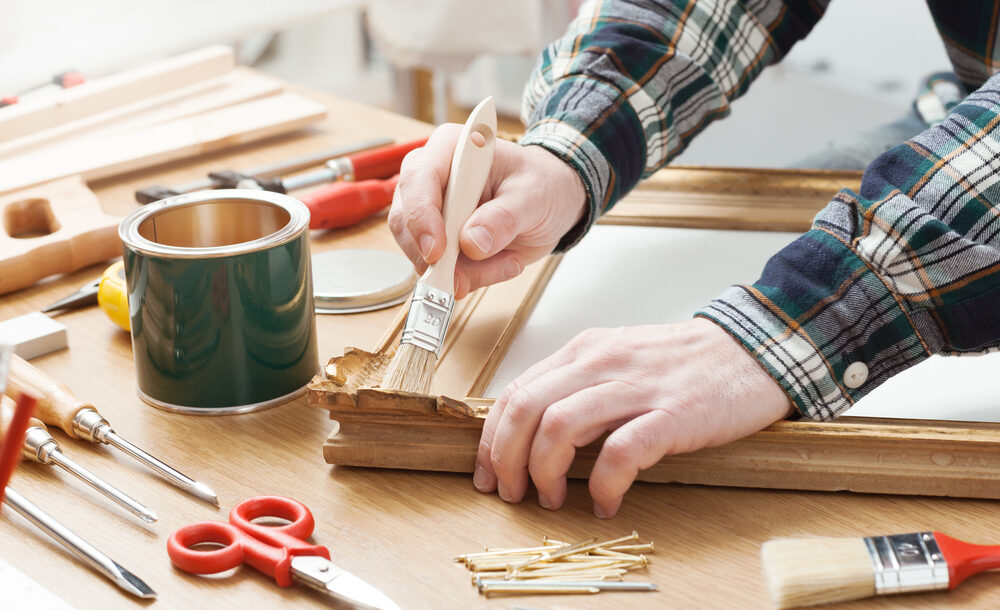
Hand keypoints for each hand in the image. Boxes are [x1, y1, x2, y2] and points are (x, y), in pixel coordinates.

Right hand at [388, 124, 585, 298]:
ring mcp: (431, 211)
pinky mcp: (438, 240)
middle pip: (407, 221)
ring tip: (507, 261)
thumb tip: (472, 242)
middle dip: (439, 258)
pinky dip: (470, 277)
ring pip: (420, 252)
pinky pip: (439, 269)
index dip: (422, 218)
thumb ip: (504, 217)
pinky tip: (501, 264)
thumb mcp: (534, 196)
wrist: (552, 201)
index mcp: (451, 149)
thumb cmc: (542, 184)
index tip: (438, 252)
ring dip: (461, 272)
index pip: (419, 180)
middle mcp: (431, 178)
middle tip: (469, 279)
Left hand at [473, 318, 792, 517]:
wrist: (754, 349)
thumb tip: (535, 432)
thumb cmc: (685, 363)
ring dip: (544, 472)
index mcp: (585, 351)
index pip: (516, 392)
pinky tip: (606, 503)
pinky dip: (604, 485)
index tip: (488, 472)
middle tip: (512, 493)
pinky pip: (620, 452)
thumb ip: (578, 386)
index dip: (492, 438)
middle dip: (506, 458)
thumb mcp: (619, 360)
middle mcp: (601, 363)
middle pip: (526, 410)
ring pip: (559, 427)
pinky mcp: (672, 414)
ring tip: (551, 499)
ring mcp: (636, 387)